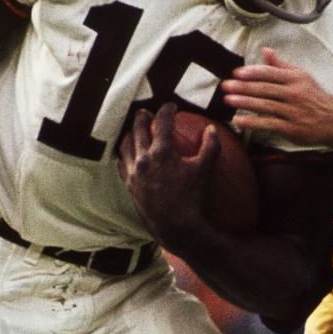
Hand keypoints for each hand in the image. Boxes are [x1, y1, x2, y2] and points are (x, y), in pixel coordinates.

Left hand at [118, 103, 218, 248]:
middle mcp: (143, 159)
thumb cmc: (193, 198)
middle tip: (147, 112)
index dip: (166, 110)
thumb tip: (211, 129)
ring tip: (135, 130)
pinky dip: (124, 153)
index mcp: (161, 152)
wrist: (176, 227)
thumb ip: (210, 146)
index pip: (161, 122)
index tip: (171, 106)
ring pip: (126, 145)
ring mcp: (133, 173)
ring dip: (130, 133)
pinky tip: (129, 154)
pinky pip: (121, 163)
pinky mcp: (129, 185)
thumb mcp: (205, 170)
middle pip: (137, 129)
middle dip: (142, 117)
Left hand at [221, 47, 332, 147]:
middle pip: (265, 89)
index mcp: (295, 79)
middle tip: (226, 86)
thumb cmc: (314, 96)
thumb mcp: (301, 77)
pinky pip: (268, 124)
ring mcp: (293, 111)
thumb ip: (280, 65)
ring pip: (265, 105)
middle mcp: (294, 94)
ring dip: (244, 103)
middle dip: (243, 87)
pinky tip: (239, 120)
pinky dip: (252, 122)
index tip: (237, 73)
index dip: (253, 72)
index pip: (271, 73)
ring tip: (228, 100)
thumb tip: (265, 50)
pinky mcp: (291, 128)